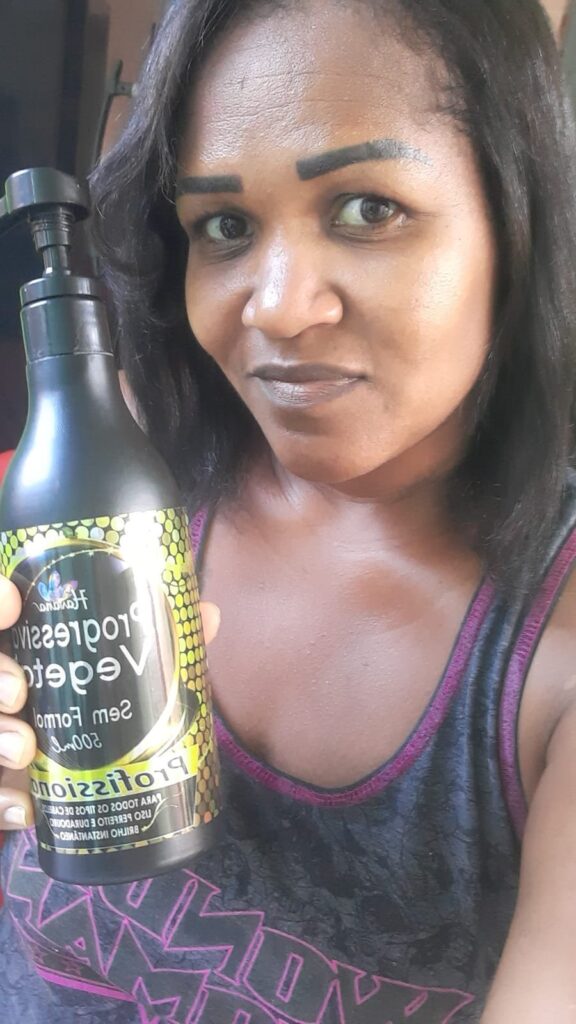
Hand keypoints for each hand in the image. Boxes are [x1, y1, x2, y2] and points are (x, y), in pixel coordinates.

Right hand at [0, 574, 220, 830]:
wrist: (68, 780)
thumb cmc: (98, 705)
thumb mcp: (123, 672)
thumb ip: (157, 642)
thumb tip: (206, 615)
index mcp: (25, 644)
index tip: (12, 603)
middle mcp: (4, 681)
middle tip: (19, 693)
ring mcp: (0, 729)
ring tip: (25, 749)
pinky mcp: (0, 779)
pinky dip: (3, 803)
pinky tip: (26, 810)